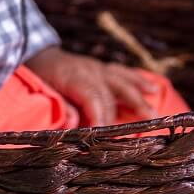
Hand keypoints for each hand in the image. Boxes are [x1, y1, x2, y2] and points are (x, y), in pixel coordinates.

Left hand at [25, 45, 154, 127]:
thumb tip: (74, 125)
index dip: (100, 118)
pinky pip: (124, 74)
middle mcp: (91, 71)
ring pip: (123, 83)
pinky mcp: (104, 69)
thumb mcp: (45, 92)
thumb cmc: (42, 77)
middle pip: (110, 97)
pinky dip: (139, 81)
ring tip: (152, 115)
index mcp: (75, 78)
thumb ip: (63, 108)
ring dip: (138, 100)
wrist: (39, 54)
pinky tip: (154, 90)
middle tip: (126, 139)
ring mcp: (99, 68)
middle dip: (116, 119)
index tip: (103, 137)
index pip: (93, 99)